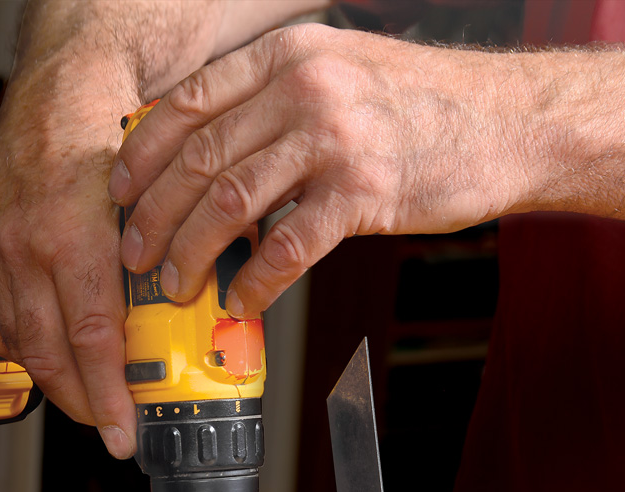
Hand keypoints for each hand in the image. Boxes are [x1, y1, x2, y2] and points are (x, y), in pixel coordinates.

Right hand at [0, 57, 138, 456]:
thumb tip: (209, 329)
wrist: (57, 100)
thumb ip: (173, 268)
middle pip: (51, 356)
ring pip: (22, 346)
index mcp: (74, 238)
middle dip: (84, 403)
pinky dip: (25, 350)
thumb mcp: (157, 206)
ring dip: (58, 380)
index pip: (93, 340)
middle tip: (111, 428)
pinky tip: (51, 356)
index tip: (124, 435)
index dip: (109, 397)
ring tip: (90, 397)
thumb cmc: (111, 147)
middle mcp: (25, 248)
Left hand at [110, 23, 597, 315]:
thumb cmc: (421, 108)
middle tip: (134, 255)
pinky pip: (288, 245)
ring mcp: (333, 138)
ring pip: (229, 203)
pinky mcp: (363, 192)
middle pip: (197, 159)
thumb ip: (274, 108)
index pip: (187, 105)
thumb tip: (213, 162)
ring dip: (191, 254)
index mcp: (287, 57)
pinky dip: (256, 281)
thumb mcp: (339, 78)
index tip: (117, 195)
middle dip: (153, 216)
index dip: (141, 157)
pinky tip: (243, 301)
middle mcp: (302, 88)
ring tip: (175, 285)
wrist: (507, 122)